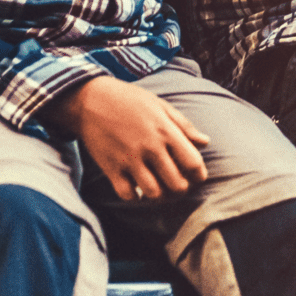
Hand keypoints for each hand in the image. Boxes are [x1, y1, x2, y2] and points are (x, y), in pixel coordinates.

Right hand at [47, 78, 210, 200]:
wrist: (89, 99)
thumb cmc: (129, 100)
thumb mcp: (160, 105)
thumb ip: (184, 125)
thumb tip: (205, 142)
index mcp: (165, 131)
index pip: (193, 163)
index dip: (199, 174)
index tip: (195, 175)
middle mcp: (150, 148)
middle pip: (177, 185)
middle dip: (181, 189)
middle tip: (176, 184)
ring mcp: (129, 159)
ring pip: (154, 194)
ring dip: (159, 194)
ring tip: (157, 187)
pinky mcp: (111, 168)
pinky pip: (128, 195)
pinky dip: (134, 196)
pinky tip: (136, 187)